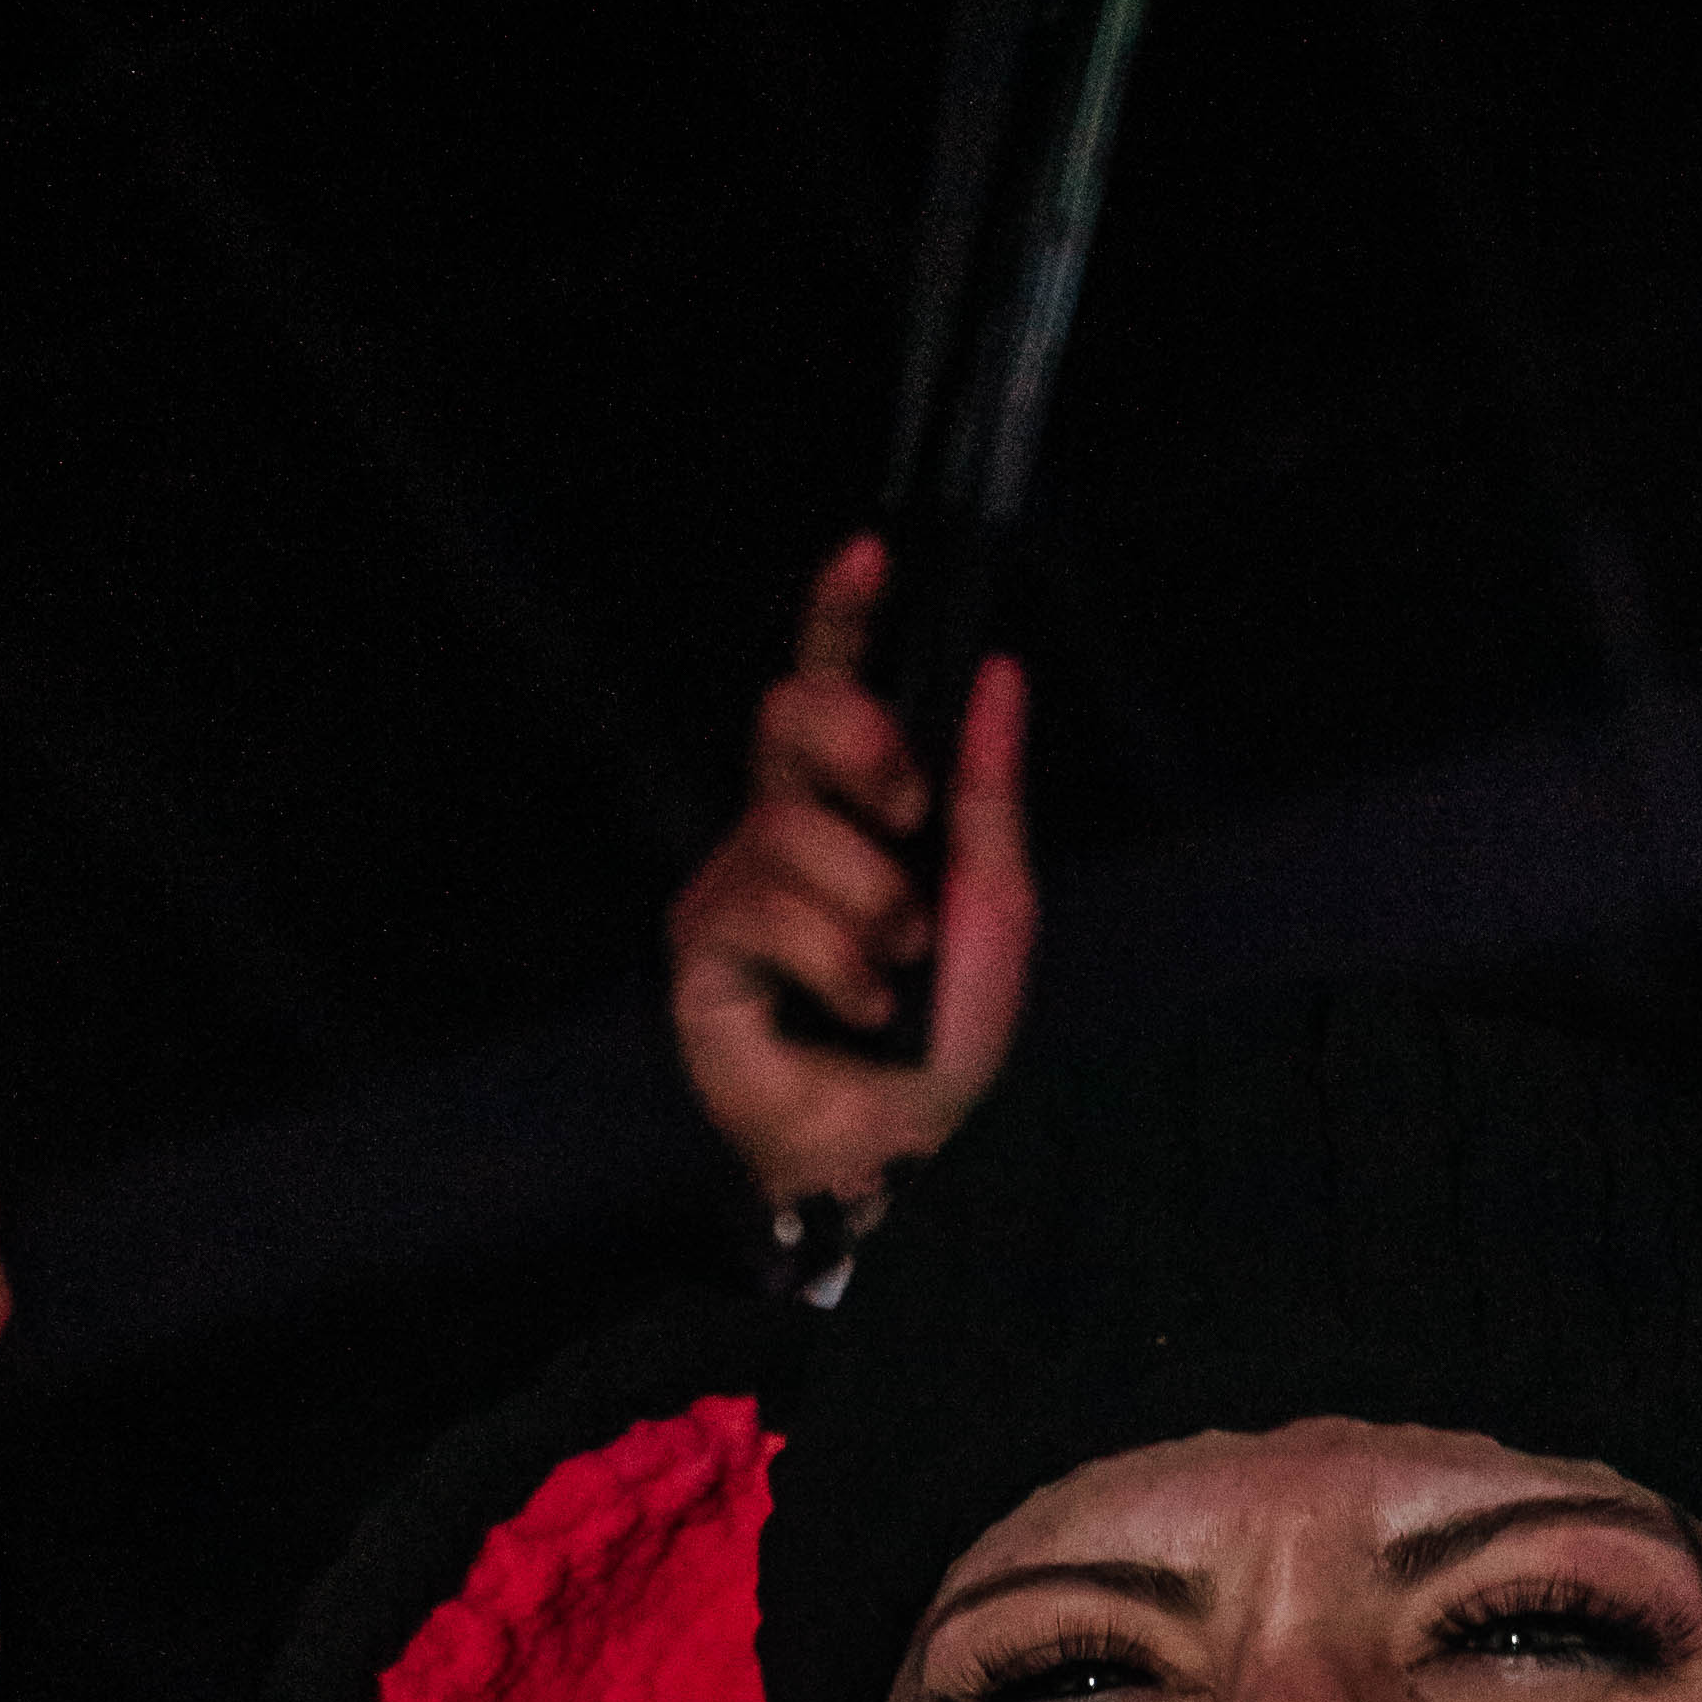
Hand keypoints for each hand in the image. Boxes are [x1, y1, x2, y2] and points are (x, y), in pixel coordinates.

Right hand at [665, 534, 1037, 1220]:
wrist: (904, 1149)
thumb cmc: (943, 1042)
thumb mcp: (993, 908)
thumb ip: (990, 794)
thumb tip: (999, 674)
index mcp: (852, 810)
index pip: (830, 688)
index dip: (838, 617)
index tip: (867, 553)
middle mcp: (783, 831)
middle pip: (789, 714)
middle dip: (863, 750)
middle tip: (909, 819)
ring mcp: (734, 883)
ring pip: (794, 829)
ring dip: (871, 909)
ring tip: (893, 975)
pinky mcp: (702, 944)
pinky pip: (773, 910)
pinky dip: (840, 966)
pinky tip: (855, 1011)